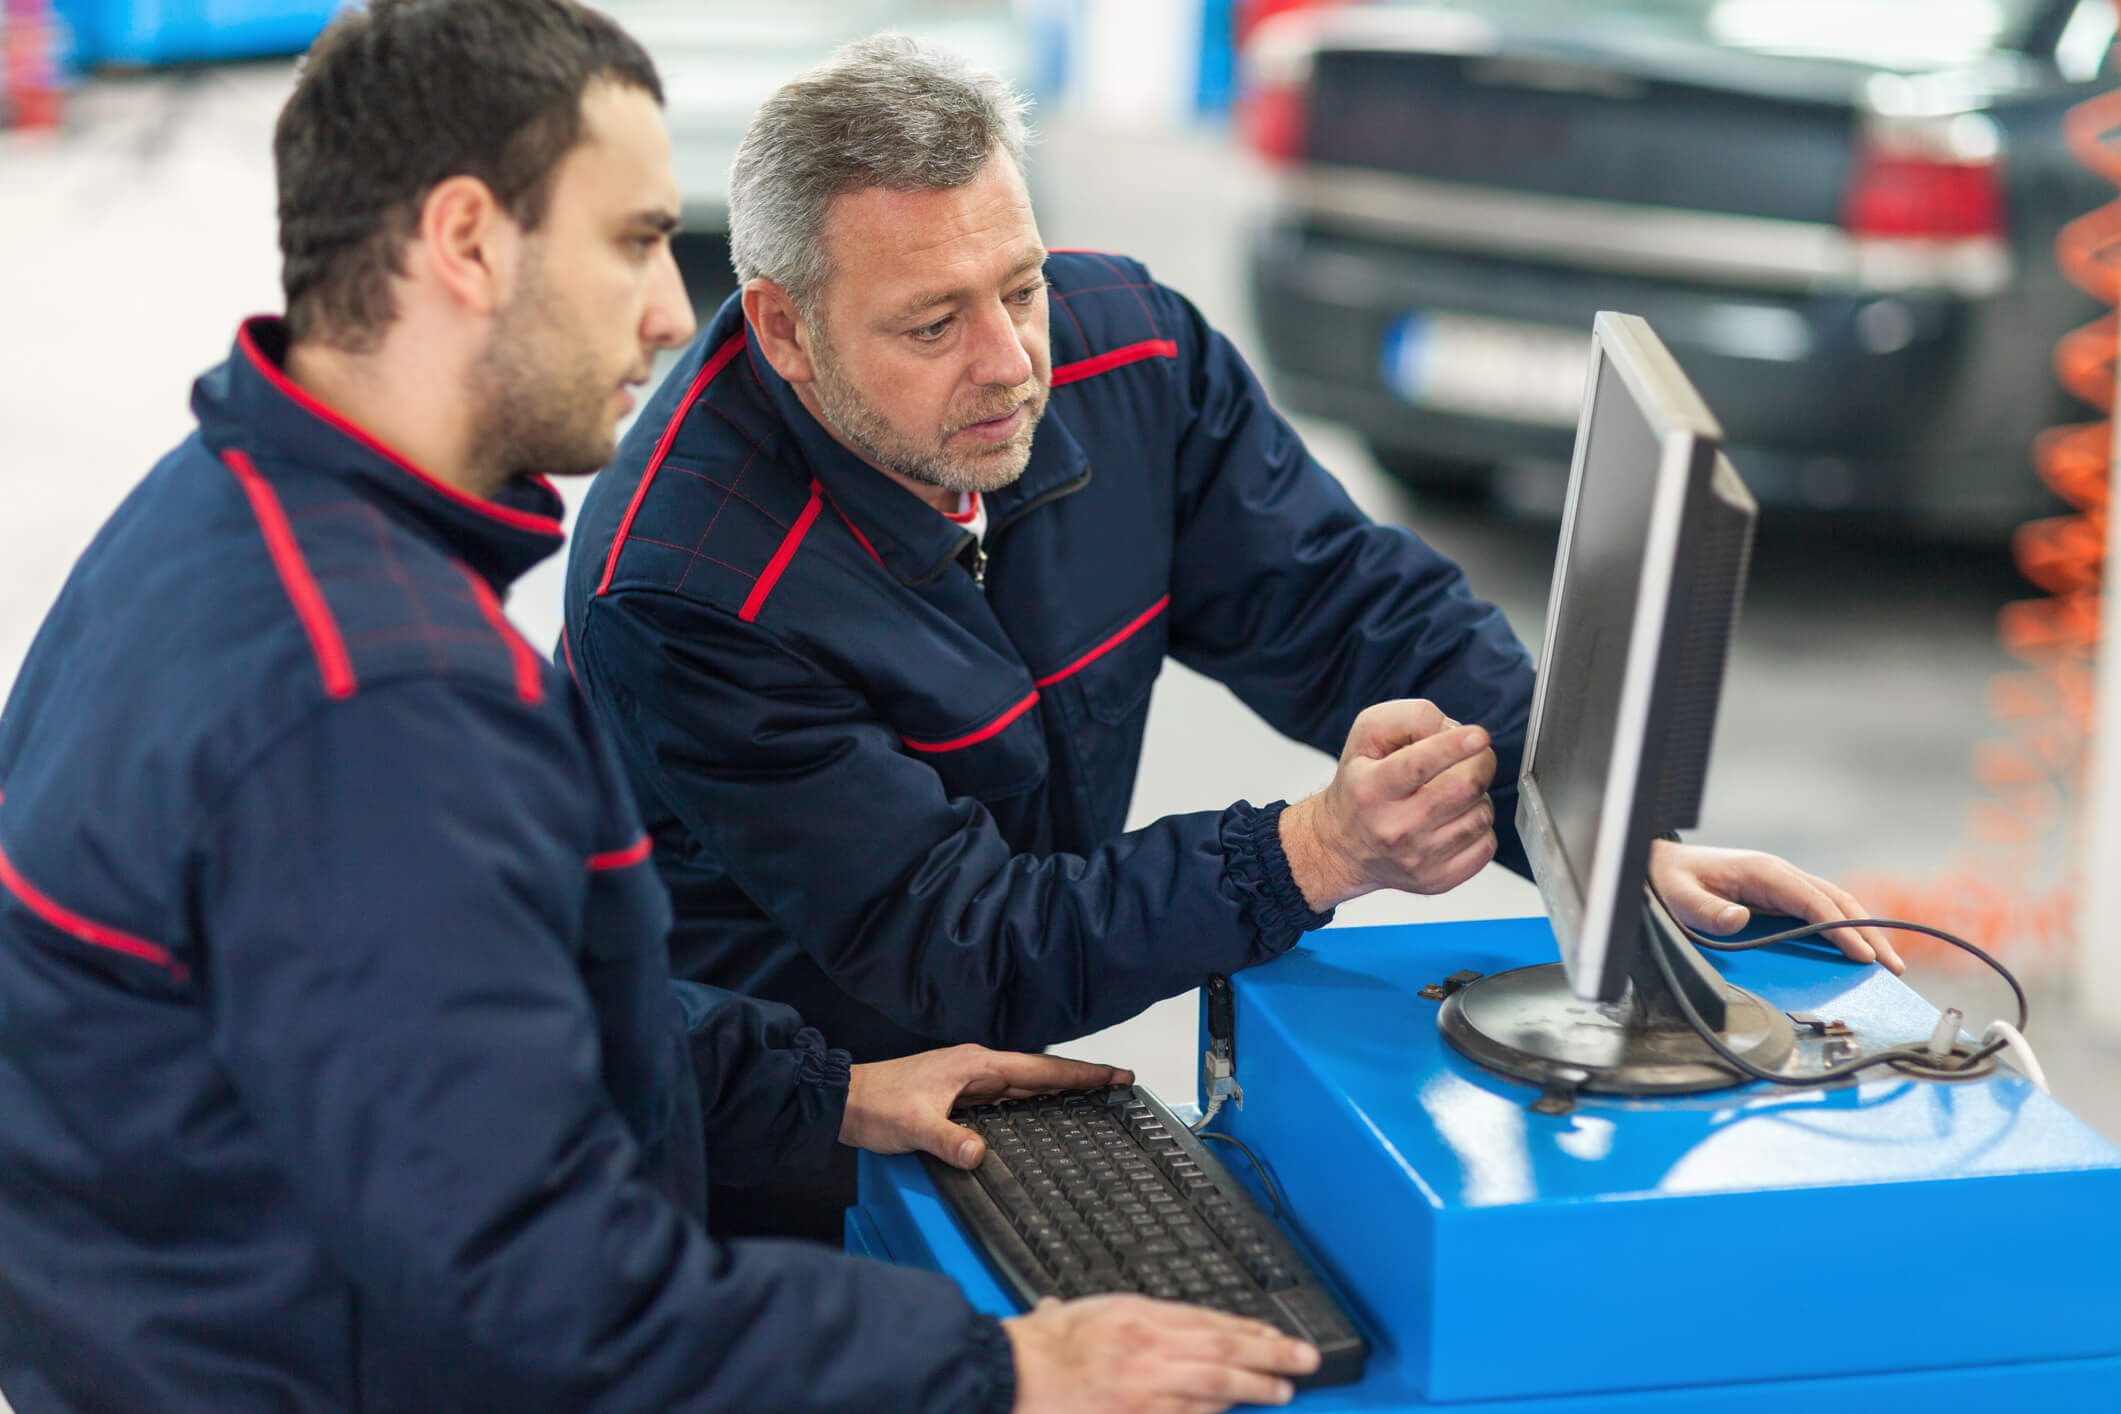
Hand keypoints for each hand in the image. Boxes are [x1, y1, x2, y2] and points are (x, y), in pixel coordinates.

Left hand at [839, 1045, 1131, 1168]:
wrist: (842, 1101)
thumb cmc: (876, 1106)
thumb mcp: (914, 1125)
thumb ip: (949, 1140)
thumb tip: (980, 1155)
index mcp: (976, 1065)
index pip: (1041, 1069)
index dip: (1080, 1074)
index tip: (1117, 1075)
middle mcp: (977, 1068)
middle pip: (1041, 1074)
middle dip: (1080, 1080)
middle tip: (1118, 1087)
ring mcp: (969, 1081)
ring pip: (1025, 1085)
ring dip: (1058, 1089)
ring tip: (1093, 1098)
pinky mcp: (958, 1096)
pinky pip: (1007, 1097)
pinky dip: (1033, 1102)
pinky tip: (1042, 1115)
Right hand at [1006, 1294, 1319, 1412]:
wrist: (1010, 1375)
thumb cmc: (1042, 1346)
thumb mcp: (1088, 1309)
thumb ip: (1121, 1313)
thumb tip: (1145, 1317)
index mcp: (1139, 1314)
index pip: (1210, 1319)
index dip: (1249, 1328)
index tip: (1275, 1333)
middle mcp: (1149, 1348)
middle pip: (1226, 1350)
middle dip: (1272, 1354)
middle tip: (1305, 1359)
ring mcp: (1147, 1387)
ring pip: (1216, 1387)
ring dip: (1254, 1388)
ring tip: (1282, 1389)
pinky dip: (1215, 1413)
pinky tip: (1234, 1411)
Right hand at [1280, 699, 1496, 910]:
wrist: (1343, 847)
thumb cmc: (1360, 785)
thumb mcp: (1366, 736)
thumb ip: (1407, 718)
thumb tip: (1451, 729)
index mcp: (1371, 789)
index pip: (1417, 765)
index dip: (1454, 746)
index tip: (1479, 736)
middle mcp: (1393, 828)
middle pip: (1464, 788)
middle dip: (1480, 763)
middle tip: (1474, 756)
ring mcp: (1417, 859)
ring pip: (1481, 815)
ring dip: (1477, 796)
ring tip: (1453, 793)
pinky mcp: (1436, 880)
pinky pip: (1486, 845)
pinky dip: (1479, 827)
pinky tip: (1456, 820)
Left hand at [1648, 841, 1903, 973]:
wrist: (1657, 865)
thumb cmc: (1668, 880)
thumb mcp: (1680, 898)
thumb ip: (1707, 911)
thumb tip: (1739, 920)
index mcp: (1763, 872)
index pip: (1814, 902)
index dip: (1841, 930)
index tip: (1863, 956)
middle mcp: (1779, 873)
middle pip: (1836, 901)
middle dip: (1868, 933)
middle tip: (1892, 967)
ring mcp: (1782, 882)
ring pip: (1834, 904)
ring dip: (1862, 931)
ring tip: (1885, 963)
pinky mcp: (1778, 894)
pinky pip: (1819, 910)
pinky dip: (1843, 929)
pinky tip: (1855, 950)